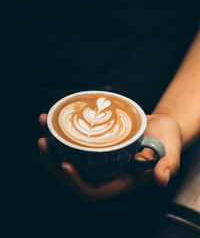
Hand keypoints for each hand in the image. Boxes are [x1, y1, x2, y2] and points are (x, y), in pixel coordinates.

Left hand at [38, 112, 181, 200]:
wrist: (160, 127)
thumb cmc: (166, 141)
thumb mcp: (170, 152)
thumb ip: (167, 165)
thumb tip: (161, 179)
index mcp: (119, 180)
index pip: (92, 190)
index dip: (76, 182)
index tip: (64, 165)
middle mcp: (104, 171)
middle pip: (72, 173)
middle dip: (53, 160)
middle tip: (44, 141)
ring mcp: (97, 157)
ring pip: (68, 155)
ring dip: (52, 142)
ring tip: (44, 122)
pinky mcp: (94, 143)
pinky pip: (73, 140)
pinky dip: (61, 130)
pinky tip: (53, 116)